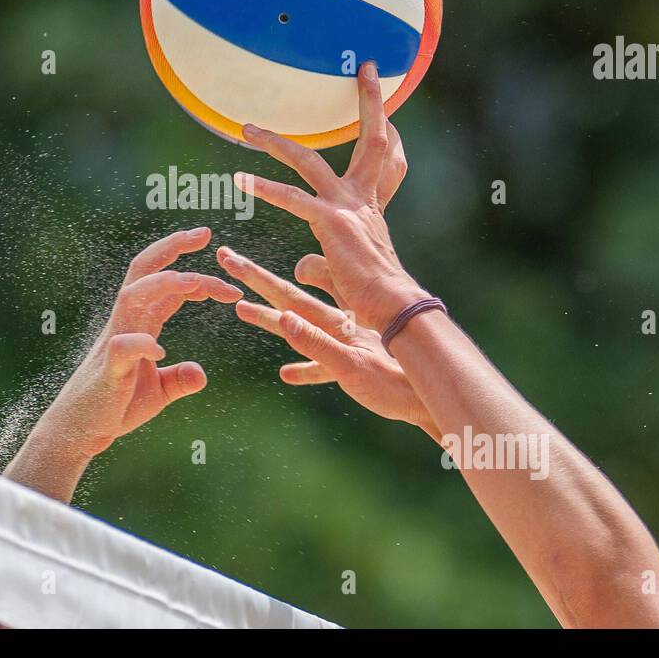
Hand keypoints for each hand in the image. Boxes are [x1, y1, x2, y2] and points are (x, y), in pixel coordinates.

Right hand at [38, 227, 242, 458]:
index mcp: (139, 324)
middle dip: (171, 248)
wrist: (81, 431)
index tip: (221, 262)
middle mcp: (125, 324)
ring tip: (195, 280)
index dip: (192, 270)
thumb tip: (201, 373)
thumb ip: (179, 379)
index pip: (164, 284)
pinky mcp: (108, 370)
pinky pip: (123, 347)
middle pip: (143, 271)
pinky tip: (161, 353)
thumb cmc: (115, 407)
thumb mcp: (157, 392)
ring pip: (132, 296)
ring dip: (164, 283)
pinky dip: (143, 344)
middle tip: (203, 233)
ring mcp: (114, 343)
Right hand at [215, 246, 436, 437]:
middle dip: (257, 281)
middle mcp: (336, 327)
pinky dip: (303, 367)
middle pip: (289, 301)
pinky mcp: (353, 368)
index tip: (232, 258)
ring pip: (302, 327)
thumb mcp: (350, 368)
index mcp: (334, 324)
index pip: (288, 296)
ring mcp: (343, 345)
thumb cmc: (395, 387)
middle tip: (229, 259)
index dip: (258, 279)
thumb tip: (284, 318)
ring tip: (244, 311)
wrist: (429, 399)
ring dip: (273, 320)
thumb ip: (317, 344)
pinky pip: (320, 366)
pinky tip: (287, 374)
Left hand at [235, 61, 425, 330]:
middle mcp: (363, 200)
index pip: (381, 157)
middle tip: (366, 69)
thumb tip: (302, 264)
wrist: (391, 312)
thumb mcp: (345, 274)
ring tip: (247, 129)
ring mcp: (348, 208)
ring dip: (276, 143)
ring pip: (310, 160)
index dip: (383, 127)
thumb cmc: (373, 300)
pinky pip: (293, 198)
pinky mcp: (332, 223)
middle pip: (371, 139)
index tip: (384, 101)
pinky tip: (240, 180)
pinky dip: (265, 187)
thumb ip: (322, 264)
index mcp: (370, 208)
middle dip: (371, 102)